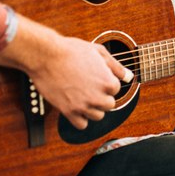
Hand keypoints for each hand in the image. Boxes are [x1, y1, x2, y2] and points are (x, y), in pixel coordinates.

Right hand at [0, 17, 132, 128]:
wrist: (46, 56)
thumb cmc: (71, 51)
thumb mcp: (98, 51)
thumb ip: (115, 66)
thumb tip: (128, 76)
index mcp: (107, 82)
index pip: (116, 90)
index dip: (106, 82)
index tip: (97, 77)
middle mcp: (97, 96)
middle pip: (109, 105)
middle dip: (102, 96)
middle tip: (91, 87)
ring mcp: (83, 105)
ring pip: (97, 116)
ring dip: (93, 108)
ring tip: (83, 96)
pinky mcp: (68, 111)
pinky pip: (82, 125)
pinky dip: (81, 119)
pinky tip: (77, 107)